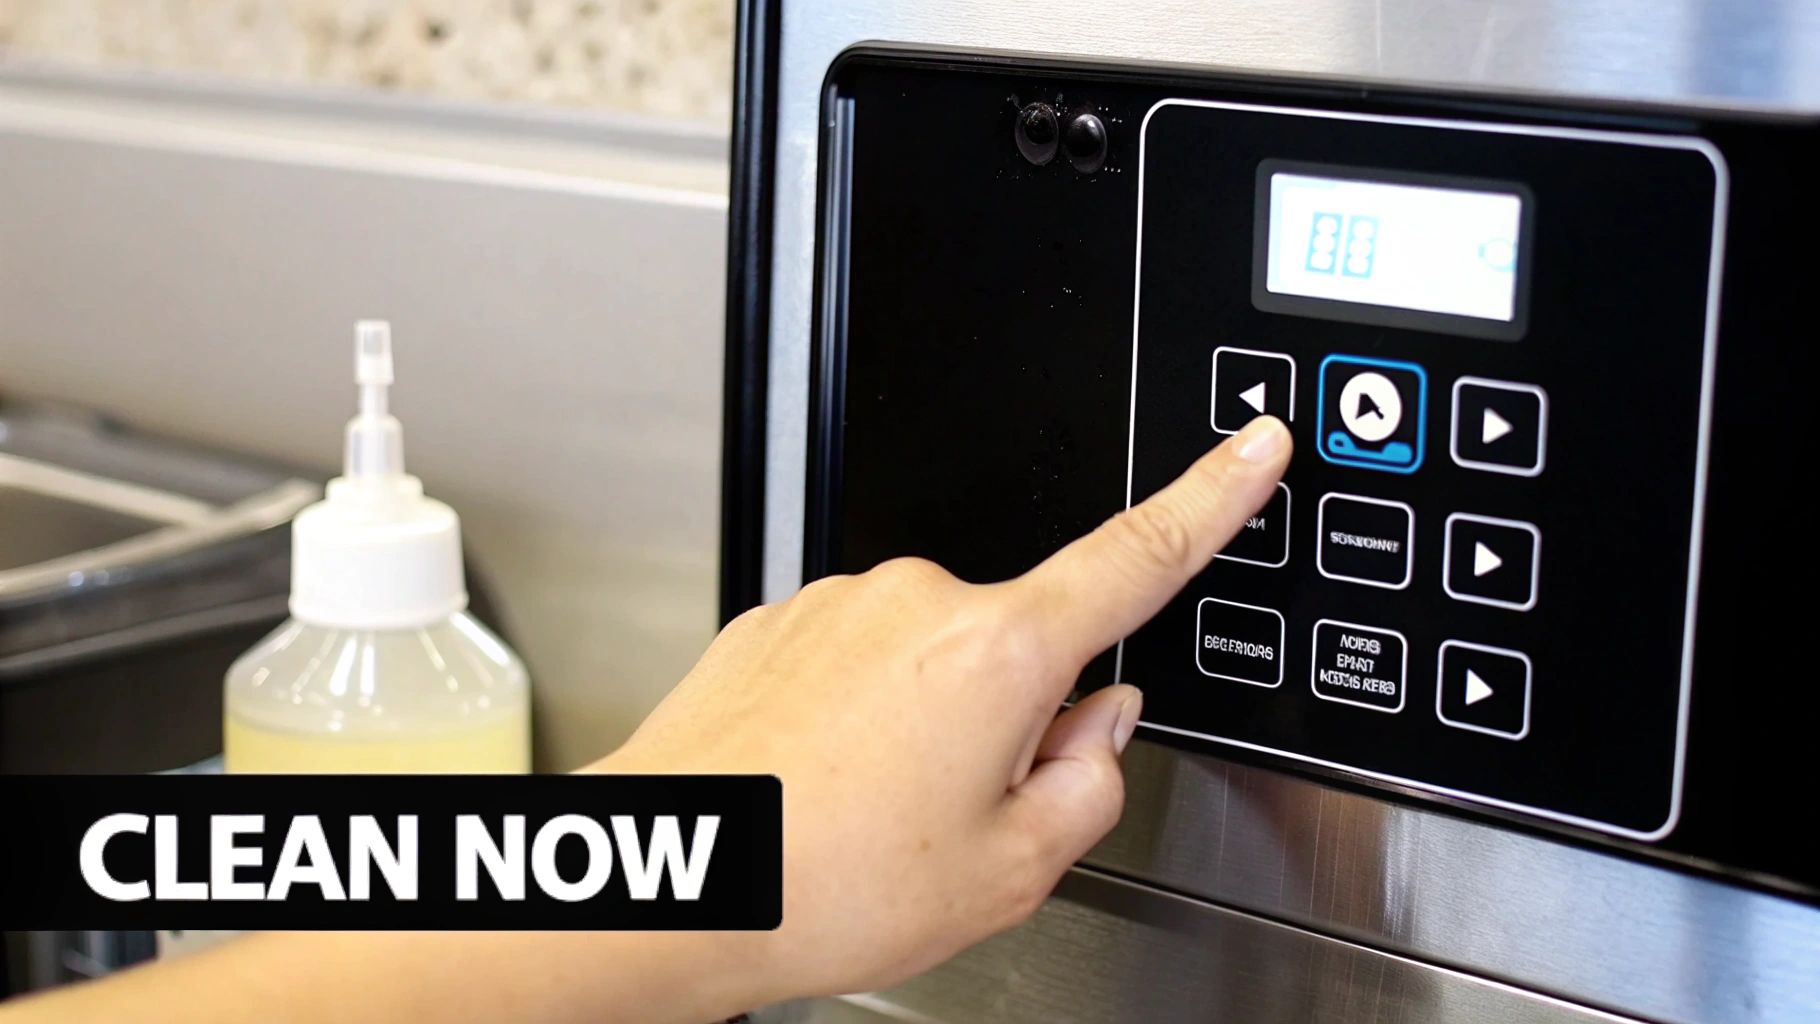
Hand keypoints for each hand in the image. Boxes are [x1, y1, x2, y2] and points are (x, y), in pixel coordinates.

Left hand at [603, 415, 1291, 1005]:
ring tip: (866, 818)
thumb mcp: (1008, 872)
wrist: (667, 883)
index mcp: (996, 652)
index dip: (1209, 499)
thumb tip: (1095, 725)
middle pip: (1020, 647)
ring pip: (933, 663)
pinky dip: (856, 722)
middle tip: (952, 819)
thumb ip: (1088, 785)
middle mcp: (917, 601)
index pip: (1134, 557)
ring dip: (926, 728)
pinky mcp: (779, 622)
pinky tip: (820, 790)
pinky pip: (858, 664)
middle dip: (1012, 723)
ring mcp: (839, 604)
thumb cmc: (819, 884)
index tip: (1251, 448)